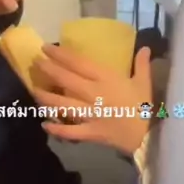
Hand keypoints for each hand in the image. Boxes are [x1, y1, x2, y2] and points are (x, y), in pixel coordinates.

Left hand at [32, 45, 152, 154]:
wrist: (148, 136)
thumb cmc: (143, 107)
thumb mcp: (144, 83)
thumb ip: (142, 64)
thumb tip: (145, 47)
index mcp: (106, 79)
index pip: (78, 63)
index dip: (60, 55)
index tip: (46, 48)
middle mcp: (94, 94)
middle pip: (66, 80)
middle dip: (49, 70)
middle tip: (35, 63)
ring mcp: (90, 114)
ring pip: (63, 104)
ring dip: (47, 98)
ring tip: (35, 92)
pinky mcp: (90, 132)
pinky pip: (70, 131)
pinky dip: (57, 129)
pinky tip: (44, 125)